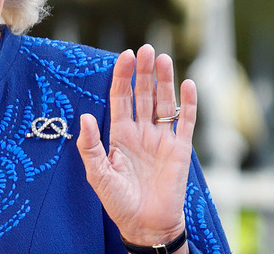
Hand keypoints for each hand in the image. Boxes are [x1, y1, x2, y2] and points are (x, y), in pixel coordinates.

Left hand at [76, 45, 196, 246]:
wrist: (145, 224)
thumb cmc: (118, 201)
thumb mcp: (97, 174)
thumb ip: (90, 145)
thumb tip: (85, 116)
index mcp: (120, 134)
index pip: (121, 97)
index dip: (122, 77)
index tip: (124, 55)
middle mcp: (141, 131)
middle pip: (143, 94)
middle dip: (144, 72)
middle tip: (146, 48)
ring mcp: (162, 138)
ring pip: (164, 102)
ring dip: (165, 81)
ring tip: (163, 59)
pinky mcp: (180, 149)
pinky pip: (186, 121)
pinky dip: (189, 103)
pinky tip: (188, 84)